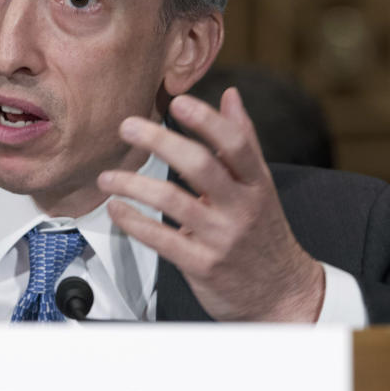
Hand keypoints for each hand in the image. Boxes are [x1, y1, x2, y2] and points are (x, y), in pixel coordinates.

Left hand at [97, 88, 323, 321]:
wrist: (282, 295)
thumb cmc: (263, 234)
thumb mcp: (260, 186)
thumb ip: (242, 141)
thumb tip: (230, 95)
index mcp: (257, 184)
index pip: (235, 144)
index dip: (206, 120)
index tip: (178, 102)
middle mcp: (241, 208)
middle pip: (200, 165)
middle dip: (160, 141)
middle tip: (128, 127)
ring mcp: (221, 237)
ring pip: (172, 201)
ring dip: (133, 184)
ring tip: (108, 176)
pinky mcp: (202, 265)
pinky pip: (160, 239)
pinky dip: (133, 221)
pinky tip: (117, 209)